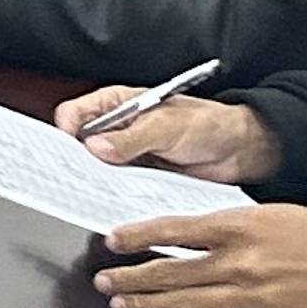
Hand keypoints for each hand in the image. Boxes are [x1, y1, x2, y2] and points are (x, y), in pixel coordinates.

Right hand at [51, 91, 285, 184]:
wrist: (241, 150)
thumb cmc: (209, 124)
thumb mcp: (167, 126)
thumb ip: (131, 138)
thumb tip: (95, 147)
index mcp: (117, 104)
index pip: (73, 114)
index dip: (65, 132)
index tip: (69, 151)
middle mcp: (116, 129)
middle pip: (78, 145)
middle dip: (74, 161)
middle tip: (76, 178)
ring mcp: (127, 155)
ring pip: (95, 170)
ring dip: (96, 181)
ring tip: (96, 193)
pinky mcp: (139, 178)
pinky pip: (118, 188)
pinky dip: (115, 195)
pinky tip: (117, 202)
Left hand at [92, 206, 306, 307]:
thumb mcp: (269, 214)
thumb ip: (226, 226)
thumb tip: (183, 235)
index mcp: (238, 226)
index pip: (171, 230)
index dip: (136, 237)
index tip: (112, 241)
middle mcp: (237, 262)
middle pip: (168, 272)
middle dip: (130, 278)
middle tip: (104, 280)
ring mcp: (248, 296)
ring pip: (182, 303)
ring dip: (146, 304)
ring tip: (121, 303)